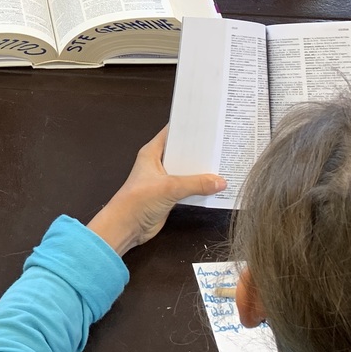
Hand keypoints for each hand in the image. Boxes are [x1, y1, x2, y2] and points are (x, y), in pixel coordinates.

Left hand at [87, 128, 226, 255]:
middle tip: (222, 145)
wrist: (126, 226)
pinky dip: (200, 187)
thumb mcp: (169, 187)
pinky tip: (215, 187)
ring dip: (202, 171)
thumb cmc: (138, 200)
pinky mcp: (169, 195)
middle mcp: (158, 163)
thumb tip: (220, 182)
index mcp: (152, 152)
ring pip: (187, 171)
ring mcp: (164, 180)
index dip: (189, 128)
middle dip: (200, 150)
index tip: (209, 124)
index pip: (172, 133)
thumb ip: (196, 184)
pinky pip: (188, 187)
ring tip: (224, 164)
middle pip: (183, 152)